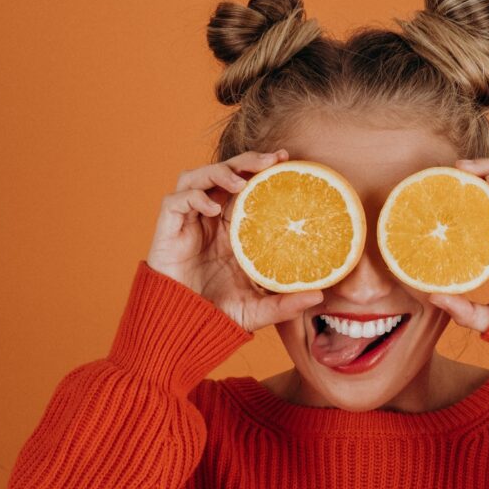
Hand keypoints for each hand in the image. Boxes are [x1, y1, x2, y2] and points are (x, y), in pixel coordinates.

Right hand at [146, 149, 323, 332]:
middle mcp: (210, 219)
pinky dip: (194, 197)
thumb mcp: (259, 309)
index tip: (286, 160)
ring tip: (241, 183)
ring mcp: (189, 222)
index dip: (262, 169)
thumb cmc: (218, 315)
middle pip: (225, 173)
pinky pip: (176, 201)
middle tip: (272, 160)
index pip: (247, 186)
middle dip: (246, 160)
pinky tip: (213, 209)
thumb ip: (286, 303)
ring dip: (219, 173)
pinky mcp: (168, 230)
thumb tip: (320, 295)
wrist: (183, 329)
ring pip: (198, 177)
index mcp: (233, 229)